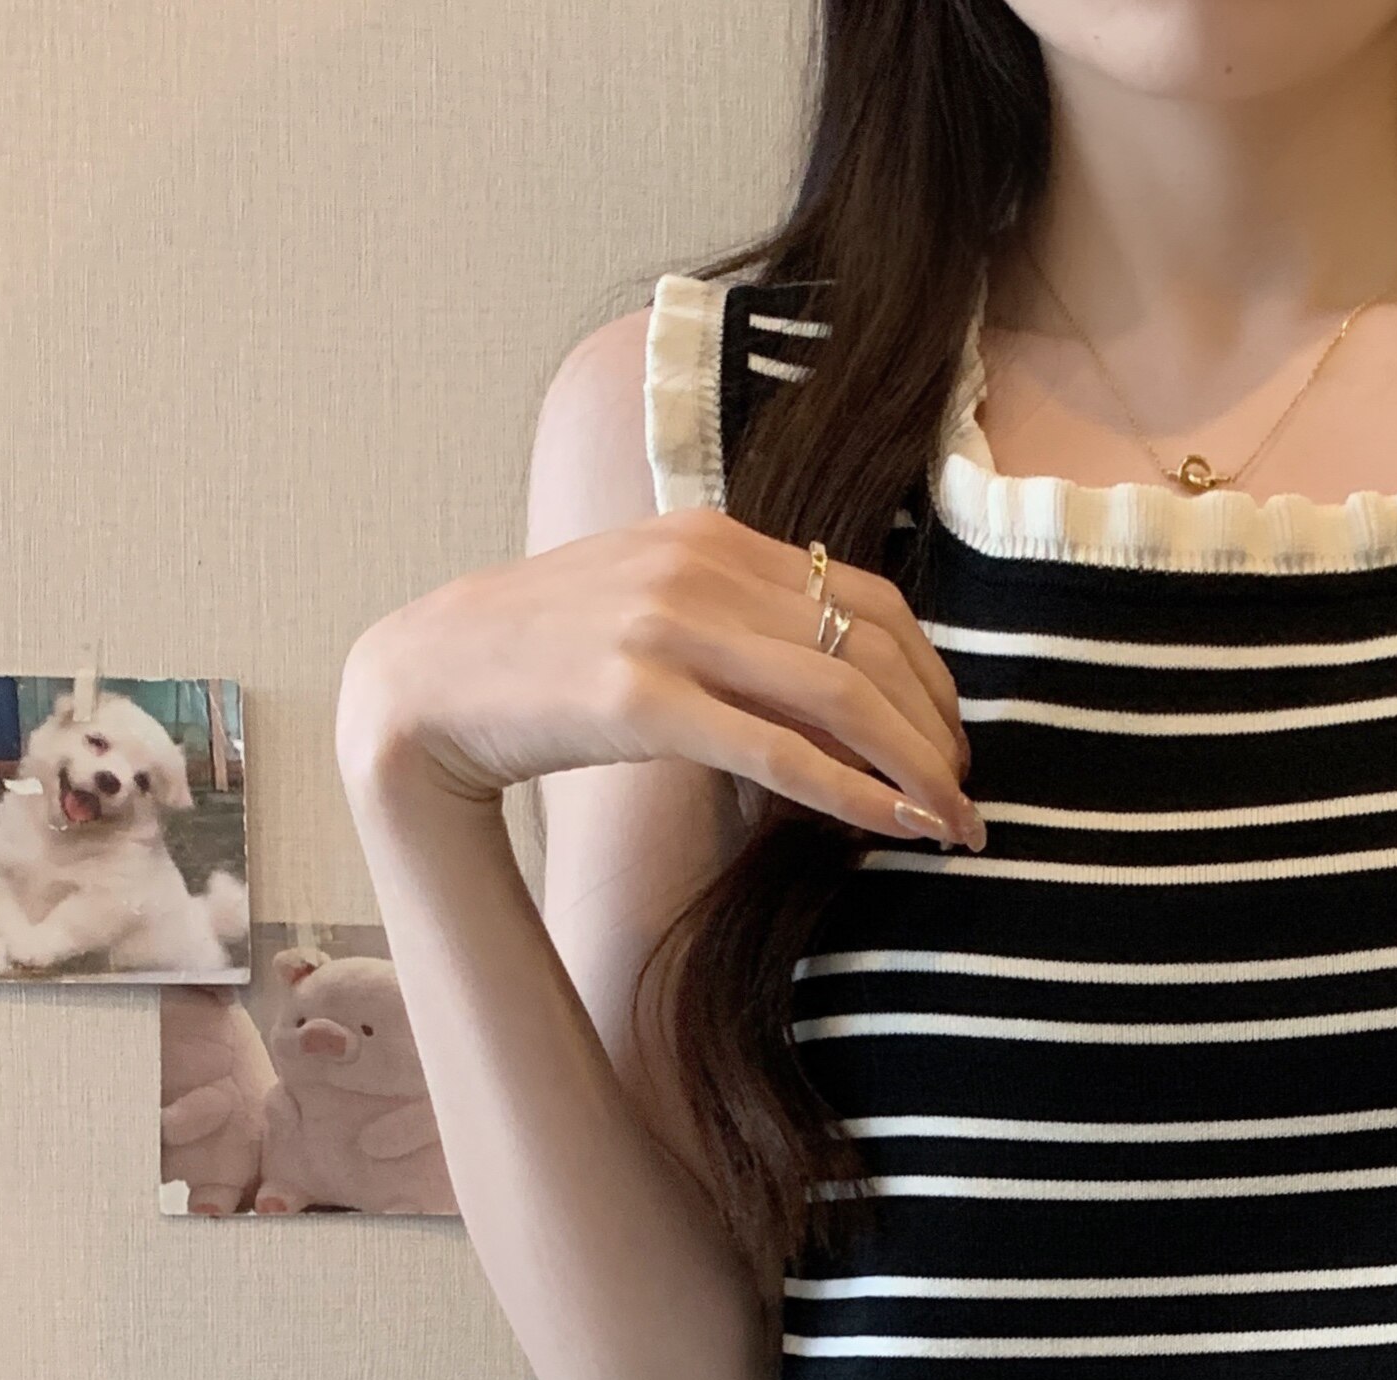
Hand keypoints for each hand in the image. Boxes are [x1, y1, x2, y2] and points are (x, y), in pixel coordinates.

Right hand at [334, 509, 979, 846]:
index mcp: (717, 534)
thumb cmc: (551, 659)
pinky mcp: (639, 698)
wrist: (428, 681)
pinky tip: (899, 828)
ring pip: (842, 698)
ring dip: (916, 769)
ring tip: (953, 823)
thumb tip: (846, 697)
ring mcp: (668, 627)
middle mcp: (702, 567)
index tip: (955, 739)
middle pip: (873, 649)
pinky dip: (855, 794)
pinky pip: (780, 752)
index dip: (934, 677)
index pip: (871, 599)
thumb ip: (745, 628)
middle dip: (938, 731)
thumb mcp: (658, 609)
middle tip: (968, 794)